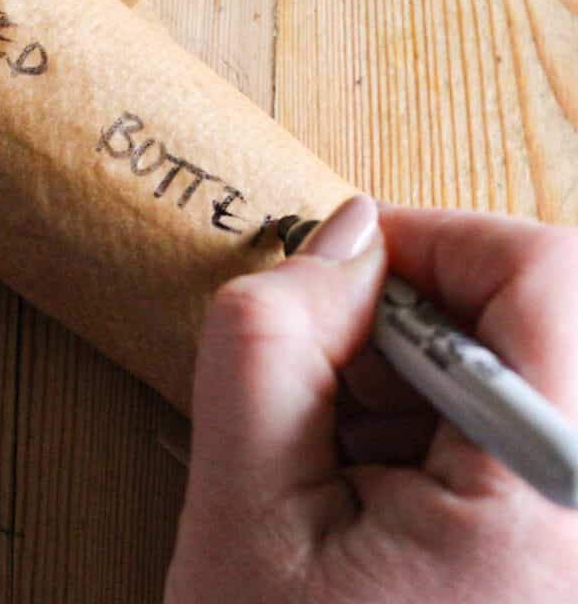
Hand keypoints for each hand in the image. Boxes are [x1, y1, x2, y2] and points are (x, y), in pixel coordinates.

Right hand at [166, 197, 577, 601]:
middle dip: (424, 319)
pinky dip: (454, 431)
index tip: (353, 268)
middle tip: (336, 383)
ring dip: (433, 379)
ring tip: (353, 460)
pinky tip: (389, 494)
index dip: (440, 241)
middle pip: (550, 317)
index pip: (550, 272)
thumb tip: (345, 235)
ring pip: (539, 370)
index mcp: (553, 503)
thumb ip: (272, 339)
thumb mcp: (243, 511)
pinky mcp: (569, 553)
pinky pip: (534, 434)